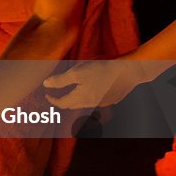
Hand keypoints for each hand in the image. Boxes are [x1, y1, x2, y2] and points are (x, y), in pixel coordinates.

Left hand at [44, 58, 168, 109]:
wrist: (129, 71)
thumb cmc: (102, 70)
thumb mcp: (77, 72)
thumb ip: (60, 80)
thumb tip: (46, 85)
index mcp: (81, 98)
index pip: (62, 104)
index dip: (52, 100)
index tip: (47, 94)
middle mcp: (92, 104)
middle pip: (73, 105)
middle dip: (63, 101)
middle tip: (57, 94)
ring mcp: (104, 103)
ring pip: (85, 104)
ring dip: (76, 99)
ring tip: (72, 91)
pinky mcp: (113, 99)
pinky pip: (96, 100)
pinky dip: (89, 97)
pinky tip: (91, 89)